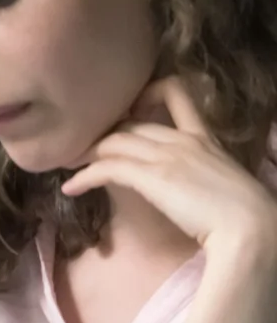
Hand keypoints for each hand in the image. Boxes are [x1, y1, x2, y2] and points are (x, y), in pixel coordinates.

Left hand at [64, 78, 276, 267]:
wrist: (253, 228)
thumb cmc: (244, 214)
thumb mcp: (221, 183)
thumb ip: (200, 175)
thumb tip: (185, 189)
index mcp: (205, 137)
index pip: (176, 94)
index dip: (147, 94)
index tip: (128, 111)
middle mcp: (183, 140)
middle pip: (131, 123)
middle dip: (103, 134)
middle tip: (81, 149)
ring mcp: (168, 156)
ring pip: (114, 142)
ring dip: (87, 153)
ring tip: (69, 165)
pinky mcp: (153, 176)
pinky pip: (107, 168)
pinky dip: (84, 176)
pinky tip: (71, 188)